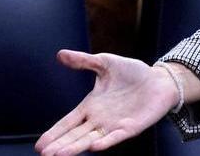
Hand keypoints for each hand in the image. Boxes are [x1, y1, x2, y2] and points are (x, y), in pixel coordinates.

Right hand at [35, 50, 177, 155]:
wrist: (160, 79)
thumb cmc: (133, 72)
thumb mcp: (105, 63)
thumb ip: (84, 61)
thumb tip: (60, 54)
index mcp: (91, 106)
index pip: (68, 122)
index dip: (54, 133)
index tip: (39, 145)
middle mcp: (99, 119)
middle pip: (75, 135)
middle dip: (59, 144)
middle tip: (44, 154)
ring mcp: (114, 125)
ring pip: (90, 139)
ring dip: (76, 147)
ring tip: (58, 155)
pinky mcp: (131, 127)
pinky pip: (116, 137)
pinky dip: (105, 142)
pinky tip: (93, 147)